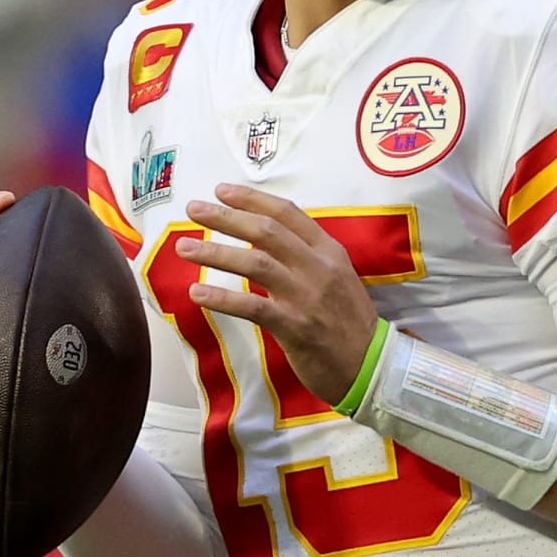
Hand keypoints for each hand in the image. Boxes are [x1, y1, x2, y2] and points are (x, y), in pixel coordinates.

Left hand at [176, 184, 378, 406]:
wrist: (373, 366)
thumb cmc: (348, 323)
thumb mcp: (336, 278)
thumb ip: (305, 258)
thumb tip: (261, 242)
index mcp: (329, 251)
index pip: (287, 213)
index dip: (252, 199)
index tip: (222, 190)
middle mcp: (318, 267)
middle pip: (266, 232)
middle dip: (226, 217)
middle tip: (194, 208)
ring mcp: (307, 296)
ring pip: (256, 264)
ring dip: (216, 252)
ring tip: (184, 247)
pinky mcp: (296, 327)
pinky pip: (253, 307)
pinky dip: (222, 298)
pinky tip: (196, 292)